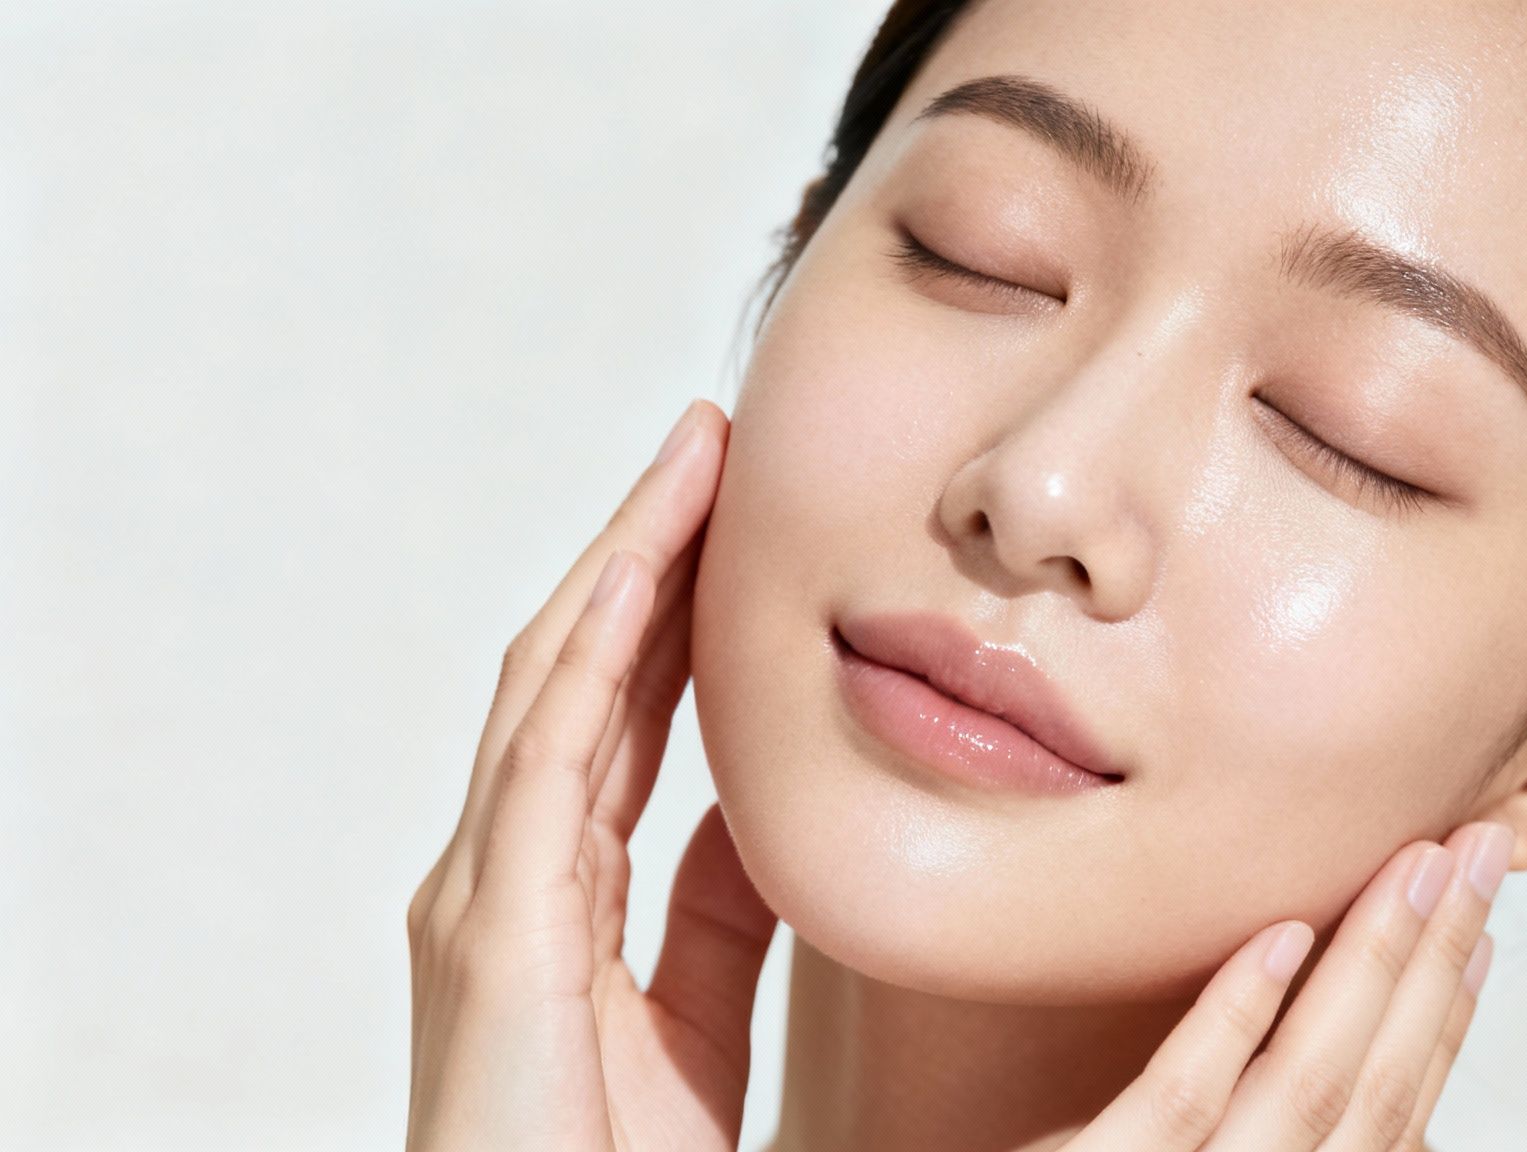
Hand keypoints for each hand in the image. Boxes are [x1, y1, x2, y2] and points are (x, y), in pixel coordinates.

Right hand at [404, 398, 780, 1151]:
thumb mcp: (692, 1018)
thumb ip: (711, 919)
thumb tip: (751, 821)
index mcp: (553, 894)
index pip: (614, 711)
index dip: (667, 608)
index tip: (729, 518)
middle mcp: (503, 874)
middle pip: (576, 669)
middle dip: (643, 551)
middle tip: (712, 443)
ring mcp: (487, 897)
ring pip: (554, 685)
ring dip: (623, 564)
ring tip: (692, 462)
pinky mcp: (494, 938)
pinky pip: (550, 764)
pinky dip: (591, 656)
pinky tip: (642, 571)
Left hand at [1061, 822, 1510, 1151]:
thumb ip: (1247, 1131)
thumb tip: (1313, 1019)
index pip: (1391, 1119)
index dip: (1444, 1020)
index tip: (1479, 924)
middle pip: (1372, 1095)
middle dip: (1434, 967)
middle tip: (1479, 852)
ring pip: (1305, 1094)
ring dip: (1370, 972)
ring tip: (1413, 871)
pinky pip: (1175, 1105)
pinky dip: (1235, 1019)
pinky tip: (1277, 937)